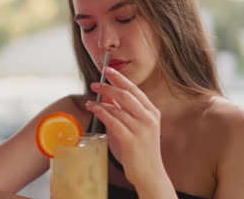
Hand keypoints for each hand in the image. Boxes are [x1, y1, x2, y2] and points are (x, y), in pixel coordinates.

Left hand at [85, 67, 165, 186]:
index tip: (108, 70)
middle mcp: (149, 118)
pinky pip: (113, 122)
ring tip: (90, 100)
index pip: (135, 90)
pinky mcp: (132, 141)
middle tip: (95, 83)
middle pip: (126, 95)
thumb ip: (128, 112)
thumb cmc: (142, 150)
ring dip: (101, 102)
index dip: (121, 78)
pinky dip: (102, 113)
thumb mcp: (140, 127)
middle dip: (109, 86)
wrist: (150, 174)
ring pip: (118, 108)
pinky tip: (94, 109)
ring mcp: (142, 130)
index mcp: (152, 112)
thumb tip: (110, 96)